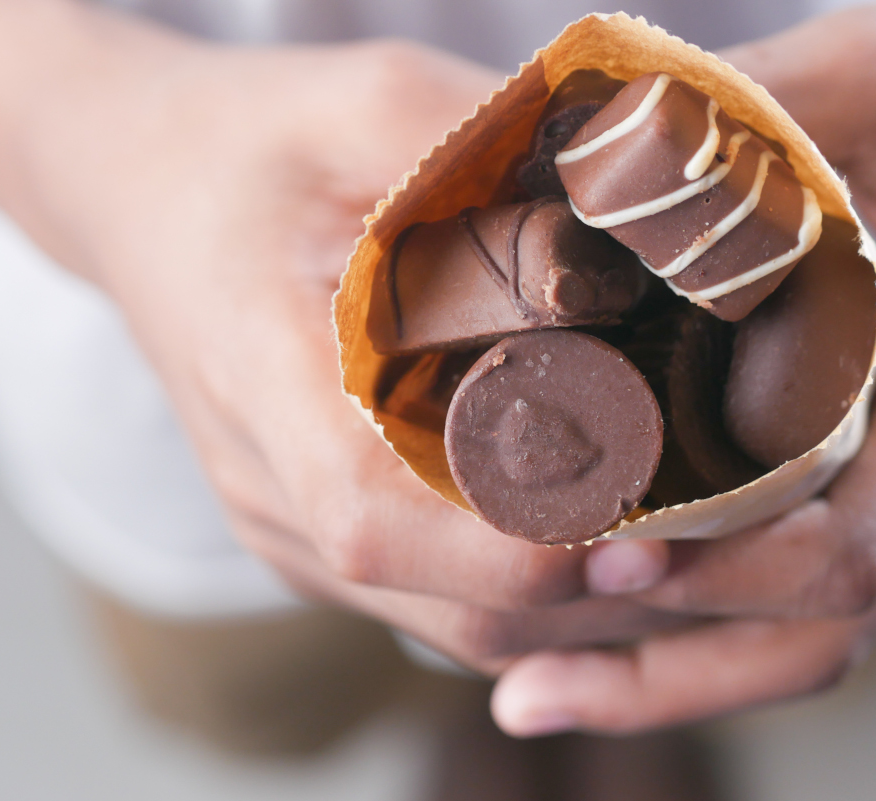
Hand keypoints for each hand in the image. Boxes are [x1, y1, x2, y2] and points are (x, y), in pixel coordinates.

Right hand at [0, 7, 680, 668]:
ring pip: (454, 624)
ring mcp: (290, 529)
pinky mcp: (317, 537)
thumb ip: (492, 150)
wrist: (150, 194)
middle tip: (725, 540)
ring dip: (579, 610)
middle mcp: (272, 490)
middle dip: (592, 595)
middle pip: (444, 601)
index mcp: (261, 380)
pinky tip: (607, 534)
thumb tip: (641, 201)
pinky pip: (439, 603)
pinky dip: (536, 593)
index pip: (377, 518)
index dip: (513, 549)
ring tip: (694, 544)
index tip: (644, 533)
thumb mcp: (370, 103)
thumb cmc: (257, 146)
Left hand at [493, 0, 875, 733]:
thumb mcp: (854, 79)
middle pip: (828, 631)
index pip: (853, 542)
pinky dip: (719, 627)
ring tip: (538, 696)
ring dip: (682, 678)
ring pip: (825, 635)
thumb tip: (556, 180)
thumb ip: (721, 133)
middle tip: (524, 698)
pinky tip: (620, 626)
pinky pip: (820, 593)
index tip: (598, 569)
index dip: (722, 576)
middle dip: (673, 677)